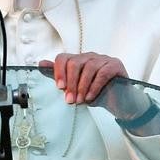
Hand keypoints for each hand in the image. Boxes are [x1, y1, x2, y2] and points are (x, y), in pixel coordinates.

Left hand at [38, 54, 159, 133]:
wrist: (118, 103)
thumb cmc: (95, 94)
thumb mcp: (74, 88)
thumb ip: (60, 76)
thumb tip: (41, 64)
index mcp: (78, 60)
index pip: (63, 58)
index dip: (59, 72)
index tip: (59, 88)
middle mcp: (90, 56)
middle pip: (74, 62)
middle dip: (71, 83)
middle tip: (70, 100)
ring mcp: (104, 59)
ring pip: (89, 67)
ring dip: (82, 86)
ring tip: (80, 101)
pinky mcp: (115, 65)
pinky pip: (102, 73)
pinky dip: (94, 86)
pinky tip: (90, 97)